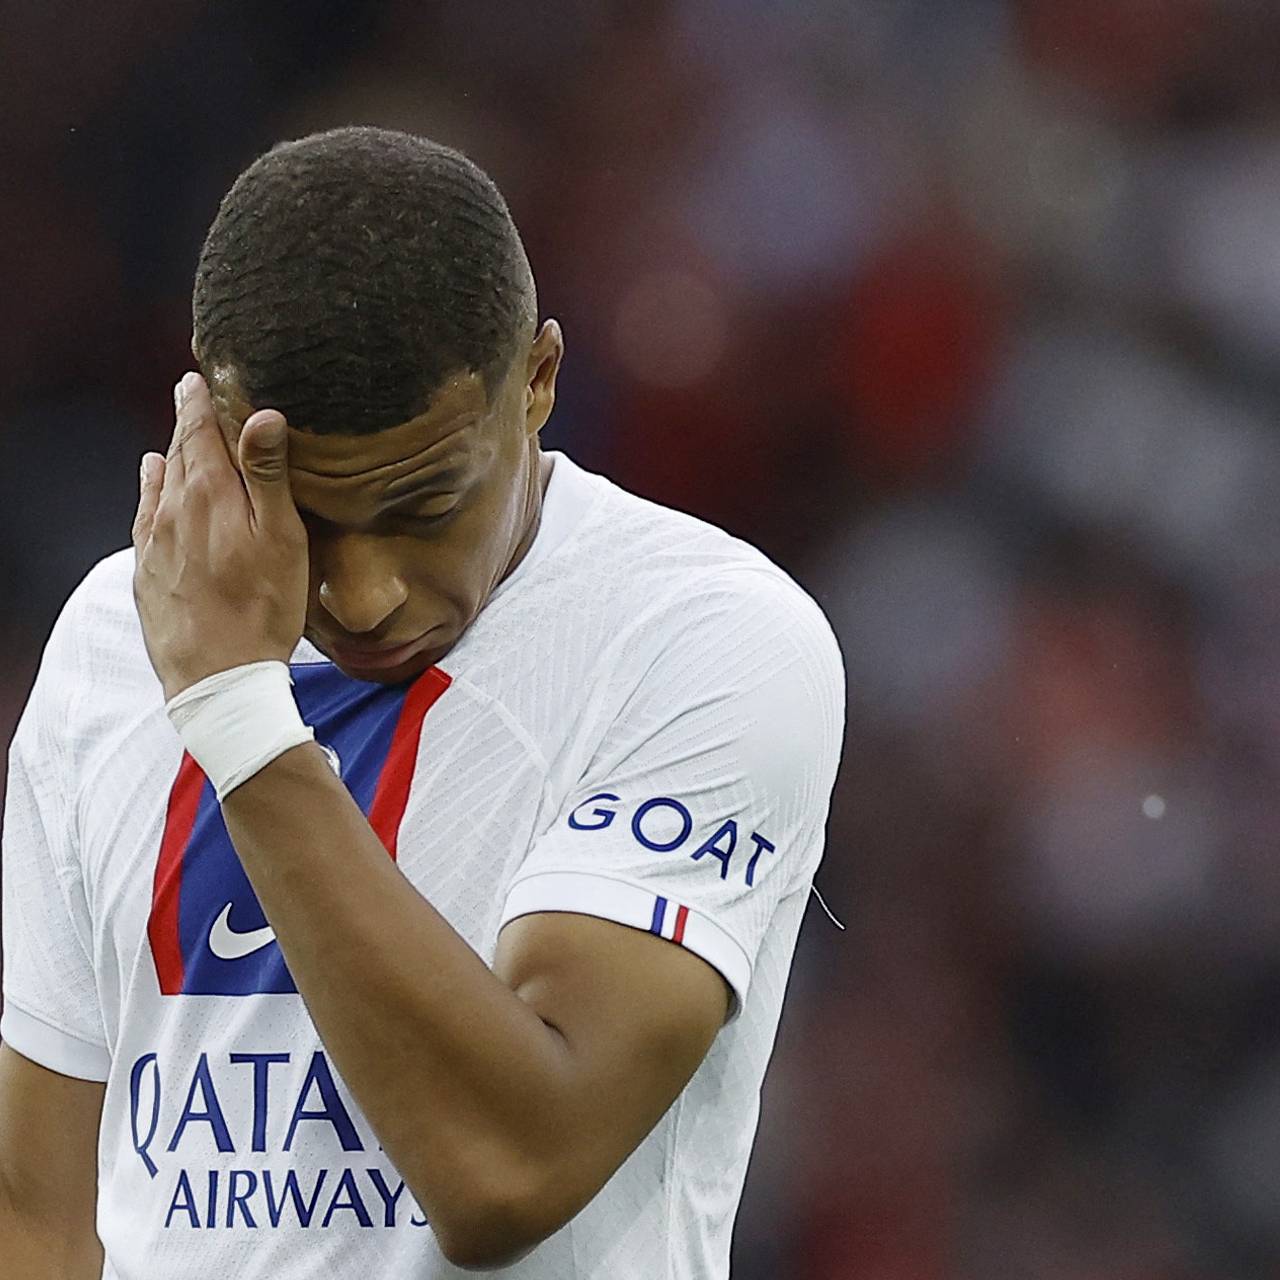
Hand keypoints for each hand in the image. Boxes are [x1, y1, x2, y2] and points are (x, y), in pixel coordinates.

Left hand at [133, 371, 308, 701]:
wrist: (217, 678)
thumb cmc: (263, 609)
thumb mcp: (281, 539)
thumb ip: (268, 475)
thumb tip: (263, 414)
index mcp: (209, 494)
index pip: (198, 431)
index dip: (198, 400)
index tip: (197, 376)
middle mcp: (173, 509)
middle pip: (178, 452)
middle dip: (186, 422)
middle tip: (192, 395)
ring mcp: (156, 541)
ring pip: (160, 482)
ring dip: (171, 454)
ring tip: (178, 435)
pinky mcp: (148, 570)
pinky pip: (145, 514)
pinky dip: (150, 489)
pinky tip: (152, 479)